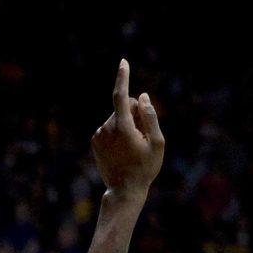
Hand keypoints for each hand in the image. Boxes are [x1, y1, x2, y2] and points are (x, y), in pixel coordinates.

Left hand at [92, 60, 164, 194]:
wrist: (124, 190)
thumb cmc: (145, 168)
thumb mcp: (157, 143)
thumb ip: (150, 117)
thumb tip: (142, 97)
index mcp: (122, 127)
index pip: (120, 96)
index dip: (123, 78)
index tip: (123, 62)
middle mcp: (106, 128)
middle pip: (125, 107)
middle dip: (136, 115)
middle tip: (143, 137)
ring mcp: (99, 135)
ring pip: (118, 117)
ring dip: (128, 125)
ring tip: (132, 148)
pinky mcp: (95, 140)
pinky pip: (111, 127)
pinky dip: (119, 132)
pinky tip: (123, 150)